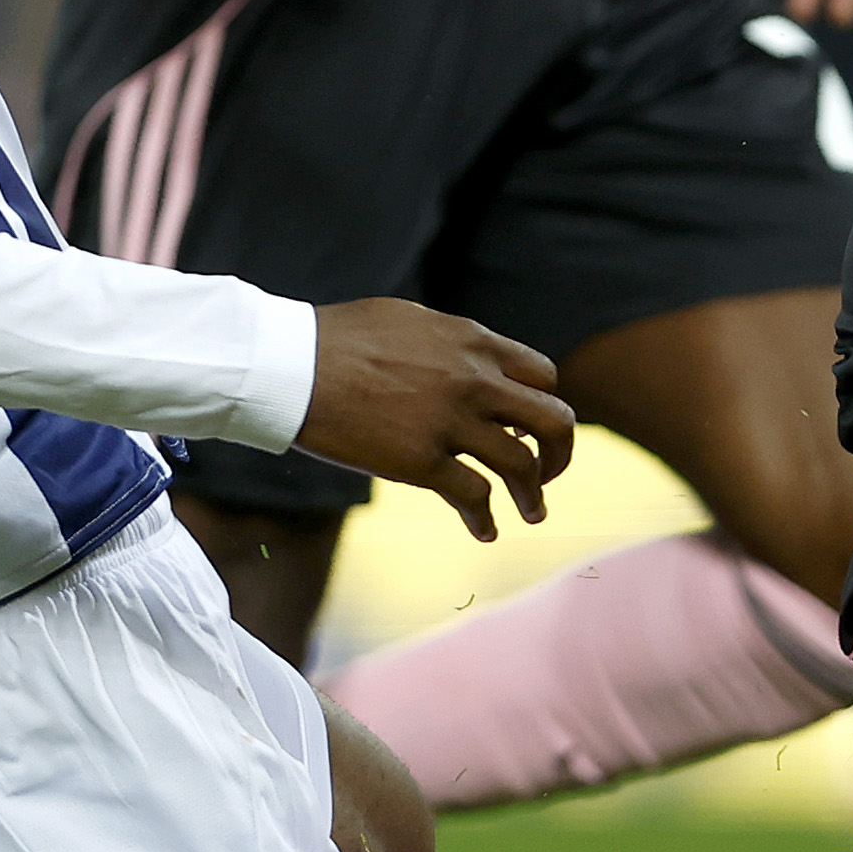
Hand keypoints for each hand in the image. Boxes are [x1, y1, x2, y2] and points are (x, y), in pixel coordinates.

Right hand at [295, 299, 574, 541]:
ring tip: (533, 513)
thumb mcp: (409, 320)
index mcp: (473, 343)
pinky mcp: (422, 462)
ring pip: (522, 465)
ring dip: (534, 494)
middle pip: (553, 420)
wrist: (291, 365)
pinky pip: (474, 498)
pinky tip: (484, 530)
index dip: (544, 404)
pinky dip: (485, 520)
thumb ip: (450, 341)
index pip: (543, 376)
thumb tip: (466, 356)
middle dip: (560, 453)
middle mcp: (474, 381)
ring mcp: (450, 423)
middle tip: (551, 473)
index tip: (530, 427)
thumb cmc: (337, 338)